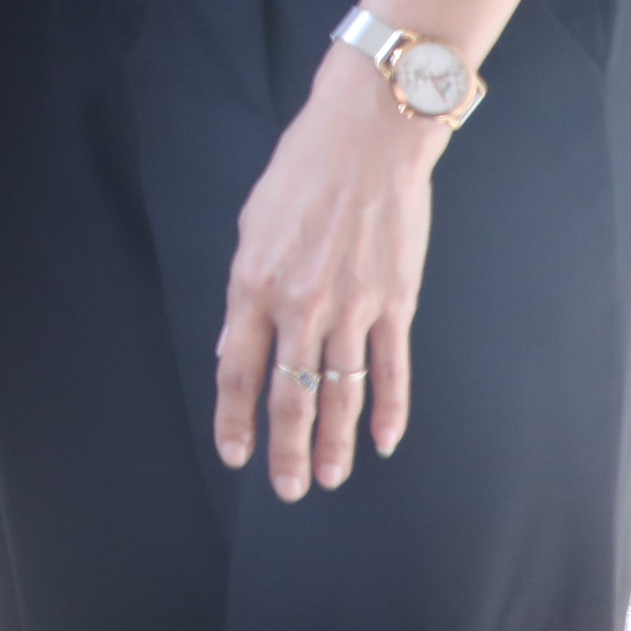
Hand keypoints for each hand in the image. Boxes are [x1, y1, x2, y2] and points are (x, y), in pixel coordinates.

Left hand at [213, 49, 444, 497]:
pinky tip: (382, 441)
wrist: (367, 140)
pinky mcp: (396, 303)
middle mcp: (301, 305)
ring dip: (334, 441)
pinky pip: (391, 368)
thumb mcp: (251, 228)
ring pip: (341, 391)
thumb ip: (246, 292)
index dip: (236, 417)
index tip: (235, 454)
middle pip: (291, 394)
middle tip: (287, 489)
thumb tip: (239, 344)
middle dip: (287, 448)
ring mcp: (353, 308)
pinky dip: (389, 409)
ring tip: (328, 479)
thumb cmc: (301, 174)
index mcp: (254, 285)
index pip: (238, 369)